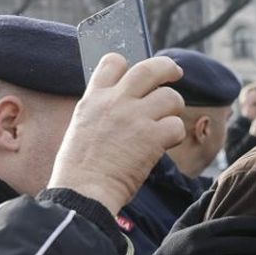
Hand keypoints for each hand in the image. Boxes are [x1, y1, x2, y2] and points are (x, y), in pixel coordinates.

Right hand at [48, 54, 185, 215]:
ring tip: (166, 122)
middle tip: (175, 73)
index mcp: (94, 98)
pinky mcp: (152, 137)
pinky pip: (176, 126)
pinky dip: (175, 136)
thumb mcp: (81, 127)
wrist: (82, 193)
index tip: (136, 74)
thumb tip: (121, 107)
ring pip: (170, 97)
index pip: (113, 61)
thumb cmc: (78, 170)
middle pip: (149, 68)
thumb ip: (101, 111)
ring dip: (173, 109)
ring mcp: (135, 117)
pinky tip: (165, 145)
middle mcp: (115, 101)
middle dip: (167, 67)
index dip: (129, 64)